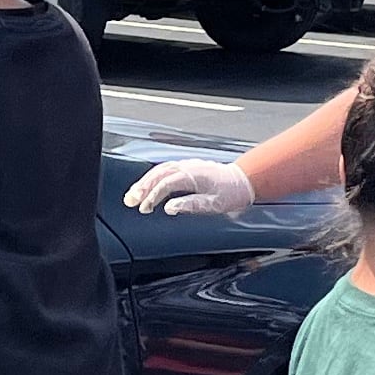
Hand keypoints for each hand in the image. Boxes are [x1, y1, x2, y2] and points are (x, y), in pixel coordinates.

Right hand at [124, 155, 255, 217]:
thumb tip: (169, 208)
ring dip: (145, 181)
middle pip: (158, 174)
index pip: (165, 184)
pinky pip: (166, 168)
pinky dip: (154, 176)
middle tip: (129, 201)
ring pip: (160, 170)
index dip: (152, 196)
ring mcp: (187, 165)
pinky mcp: (188, 167)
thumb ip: (190, 205)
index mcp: (192, 176)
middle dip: (142, 187)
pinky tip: (148, 184)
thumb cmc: (231, 193)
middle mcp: (187, 167)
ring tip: (133, 195)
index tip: (144, 208)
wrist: (244, 180)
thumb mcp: (214, 204)